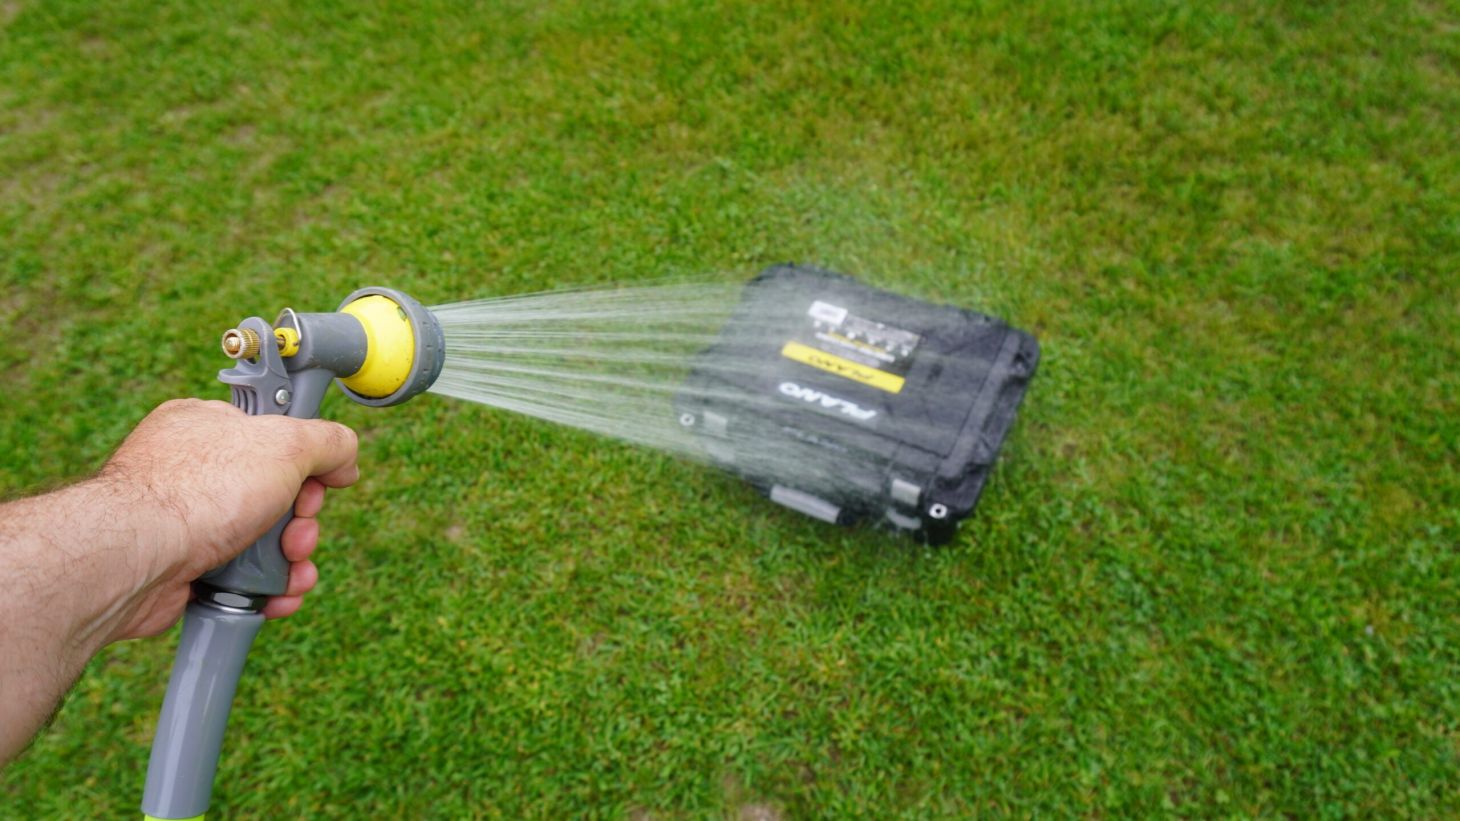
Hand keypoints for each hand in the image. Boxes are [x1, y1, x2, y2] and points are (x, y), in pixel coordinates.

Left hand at [98, 398, 359, 639]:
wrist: (137, 558)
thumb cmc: (198, 491)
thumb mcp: (286, 444)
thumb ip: (329, 441)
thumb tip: (345, 460)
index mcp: (208, 424)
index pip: (272, 434)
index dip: (305, 461)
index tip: (319, 480)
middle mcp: (192, 469)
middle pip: (276, 494)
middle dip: (301, 523)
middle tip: (299, 534)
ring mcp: (186, 520)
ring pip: (262, 540)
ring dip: (290, 561)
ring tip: (292, 573)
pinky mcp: (184, 568)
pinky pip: (240, 577)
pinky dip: (266, 589)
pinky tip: (279, 595)